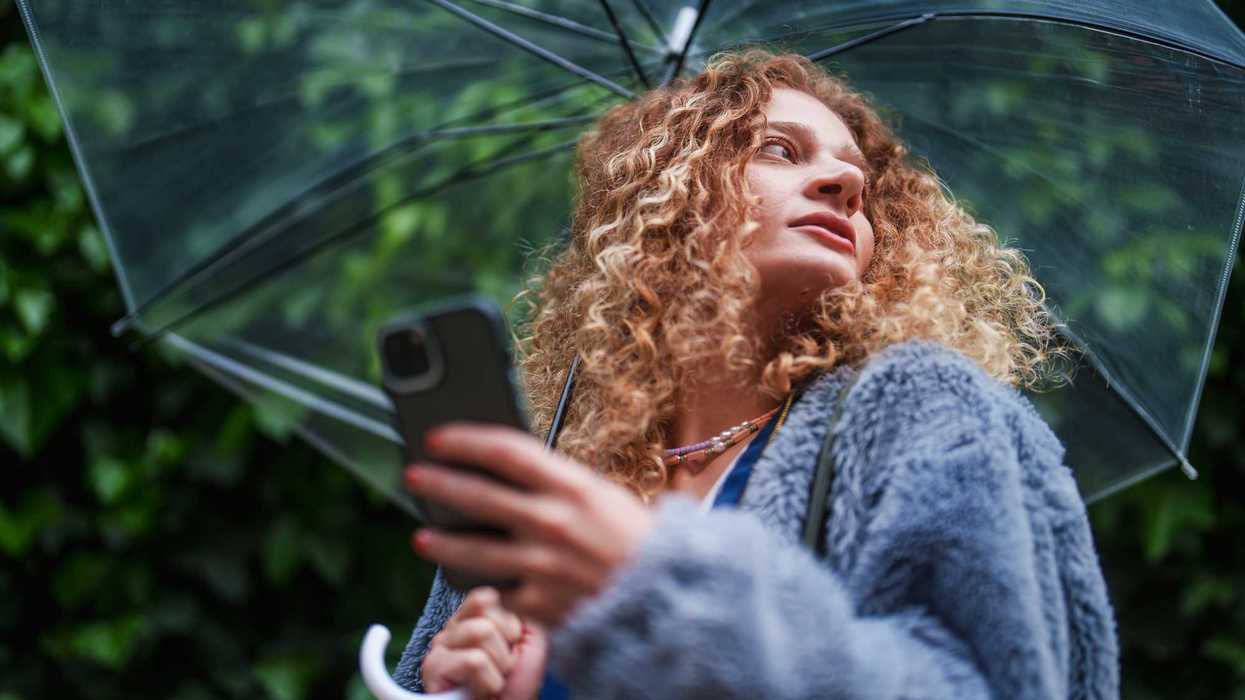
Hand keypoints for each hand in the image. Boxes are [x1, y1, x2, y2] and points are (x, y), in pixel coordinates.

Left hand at [405, 424, 655, 627]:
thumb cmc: (638, 540)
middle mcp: (553, 523)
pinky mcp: (541, 605)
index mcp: (572, 486)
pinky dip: (480, 587)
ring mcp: (543, 566)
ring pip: (473, 552)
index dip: (466, 440)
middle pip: (478, 496)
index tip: (439, 437)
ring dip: (441, 543)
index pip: (506, 451)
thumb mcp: (603, 496)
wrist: (668, 597)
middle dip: (439, 483)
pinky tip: (464, 581)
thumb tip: (507, 467)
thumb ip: (558, 482)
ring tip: (422, 536)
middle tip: (415, 475)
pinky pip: (498, 593)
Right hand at [421, 587, 548, 698]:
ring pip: (481, 632)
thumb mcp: (532, 642)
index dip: (509, 627)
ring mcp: (439, 647)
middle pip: (488, 616)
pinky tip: (481, 693)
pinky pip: (474, 660)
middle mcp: (451, 628)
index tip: (510, 650)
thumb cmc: (516, 685)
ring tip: (492, 683)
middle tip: (500, 672)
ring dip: (499, 666)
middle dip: (505, 650)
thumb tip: (505, 594)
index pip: (487, 598)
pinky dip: (489, 682)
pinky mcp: (433, 668)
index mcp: (472, 617)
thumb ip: (523, 613)